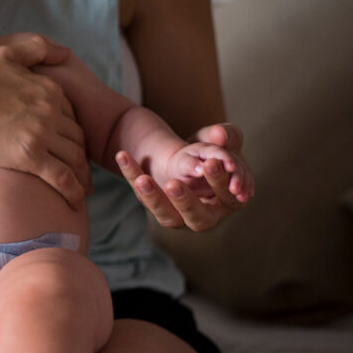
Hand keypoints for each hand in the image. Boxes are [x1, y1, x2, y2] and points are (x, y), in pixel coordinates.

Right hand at [0, 35, 90, 207]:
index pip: (72, 116)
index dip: (75, 133)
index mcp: (48, 88)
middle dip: (83, 158)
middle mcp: (51, 109)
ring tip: (82, 191)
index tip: (72, 147)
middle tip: (82, 174)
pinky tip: (75, 202)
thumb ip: (36, 48)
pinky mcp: (29, 156)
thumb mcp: (5, 53)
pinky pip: (61, 176)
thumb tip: (65, 51)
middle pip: (78, 138)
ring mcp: (42, 133)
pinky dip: (73, 190)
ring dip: (82, 177)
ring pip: (75, 159)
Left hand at [116, 122, 253, 230]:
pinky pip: (144, 199)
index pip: (229, 197)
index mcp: (229, 201)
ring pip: (168, 217)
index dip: (220, 182)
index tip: (211, 164)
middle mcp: (206, 216)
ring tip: (143, 179)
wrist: (185, 160)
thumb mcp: (221, 141)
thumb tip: (220, 133)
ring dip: (154, 199)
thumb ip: (227, 137)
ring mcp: (181, 217)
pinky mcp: (159, 209)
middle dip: (186, 202)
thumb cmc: (212, 153)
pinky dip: (132, 176)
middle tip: (173, 184)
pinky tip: (123, 156)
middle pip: (198, 219)